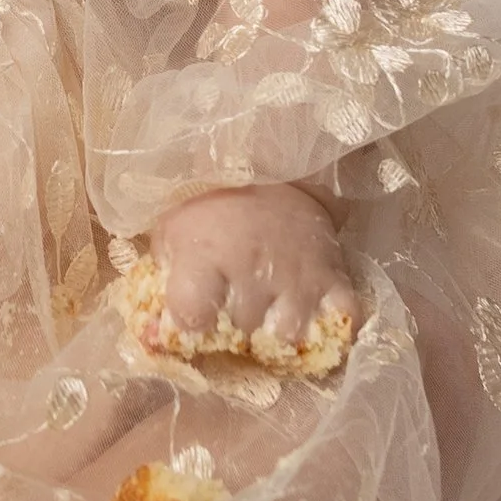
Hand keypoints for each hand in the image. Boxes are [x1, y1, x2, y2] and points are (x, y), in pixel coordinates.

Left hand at [152, 183, 354, 348]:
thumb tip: (156, 330)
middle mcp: (251, 272)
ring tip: (268, 322)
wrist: (270, 162)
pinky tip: (316, 321)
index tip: (192, 321)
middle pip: (241, 331)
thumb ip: (163, 278)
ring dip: (275, 338)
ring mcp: (297, 279)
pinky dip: (332, 329)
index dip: (188, 327)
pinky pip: (344, 321)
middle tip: (232, 315)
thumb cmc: (210, 203)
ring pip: (288, 338)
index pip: (192, 315)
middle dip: (233, 331)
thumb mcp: (172, 231)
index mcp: (204, 257)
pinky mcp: (334, 278)